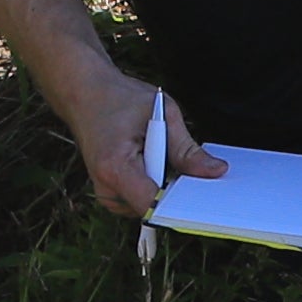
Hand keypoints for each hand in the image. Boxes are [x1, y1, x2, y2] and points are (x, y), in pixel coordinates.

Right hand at [71, 70, 217, 220]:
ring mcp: (107, 195)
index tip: (202, 197)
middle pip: (156, 207)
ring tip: (154, 151)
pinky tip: (148, 160)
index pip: (154, 205)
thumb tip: (216, 171)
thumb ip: (187, 150)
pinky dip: (152, 183)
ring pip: (151, 204)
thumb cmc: (119, 99)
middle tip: (178, 158)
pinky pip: (142, 199)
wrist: (85, 95)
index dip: (181, 204)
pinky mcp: (111, 195)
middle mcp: (106, 188)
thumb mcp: (162, 114)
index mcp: (116, 168)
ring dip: (163, 184)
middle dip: (176, 189)